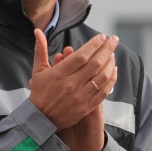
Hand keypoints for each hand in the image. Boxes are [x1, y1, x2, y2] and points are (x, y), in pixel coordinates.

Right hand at [31, 29, 117, 150]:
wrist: (40, 119)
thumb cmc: (39, 92)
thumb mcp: (38, 70)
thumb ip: (41, 49)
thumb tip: (38, 31)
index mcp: (59, 74)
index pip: (81, 56)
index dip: (93, 45)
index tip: (102, 37)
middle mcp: (71, 84)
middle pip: (95, 64)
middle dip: (107, 49)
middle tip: (114, 39)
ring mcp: (80, 97)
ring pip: (102, 77)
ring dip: (110, 63)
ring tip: (113, 54)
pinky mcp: (86, 107)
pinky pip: (104, 92)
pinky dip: (111, 80)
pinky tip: (113, 70)